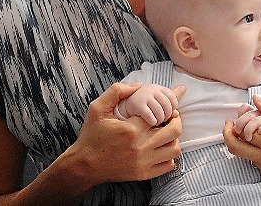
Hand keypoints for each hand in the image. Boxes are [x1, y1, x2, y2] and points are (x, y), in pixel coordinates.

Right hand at [64, 82, 183, 186]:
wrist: (85, 164)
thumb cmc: (91, 135)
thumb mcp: (97, 108)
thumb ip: (116, 91)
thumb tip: (138, 85)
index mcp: (131, 129)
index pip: (161, 113)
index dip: (169, 105)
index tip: (171, 103)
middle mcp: (140, 146)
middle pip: (174, 130)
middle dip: (175, 120)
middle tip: (170, 116)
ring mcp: (144, 162)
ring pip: (175, 149)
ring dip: (174, 138)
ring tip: (165, 133)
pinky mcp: (144, 174)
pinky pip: (169, 165)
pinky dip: (170, 156)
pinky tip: (161, 149)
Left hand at [223, 95, 260, 183]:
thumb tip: (254, 99)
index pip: (244, 131)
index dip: (240, 120)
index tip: (241, 111)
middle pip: (235, 148)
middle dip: (228, 134)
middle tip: (230, 124)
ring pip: (244, 156)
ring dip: (243, 142)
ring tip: (253, 130)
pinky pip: (255, 163)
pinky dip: (254, 152)